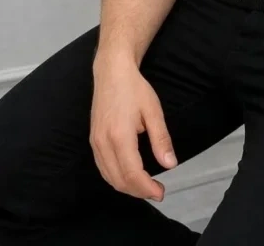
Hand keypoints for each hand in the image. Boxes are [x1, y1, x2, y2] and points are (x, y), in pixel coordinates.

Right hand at [90, 55, 176, 201]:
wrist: (112, 72)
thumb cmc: (135, 88)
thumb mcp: (153, 111)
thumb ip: (161, 139)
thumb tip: (170, 164)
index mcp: (119, 137)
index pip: (132, 174)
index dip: (146, 188)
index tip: (161, 192)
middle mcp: (103, 144)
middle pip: (119, 180)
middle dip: (138, 191)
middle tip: (157, 191)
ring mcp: (95, 143)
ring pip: (109, 177)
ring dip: (127, 187)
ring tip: (146, 186)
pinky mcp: (93, 140)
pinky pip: (103, 168)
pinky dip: (116, 178)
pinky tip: (129, 176)